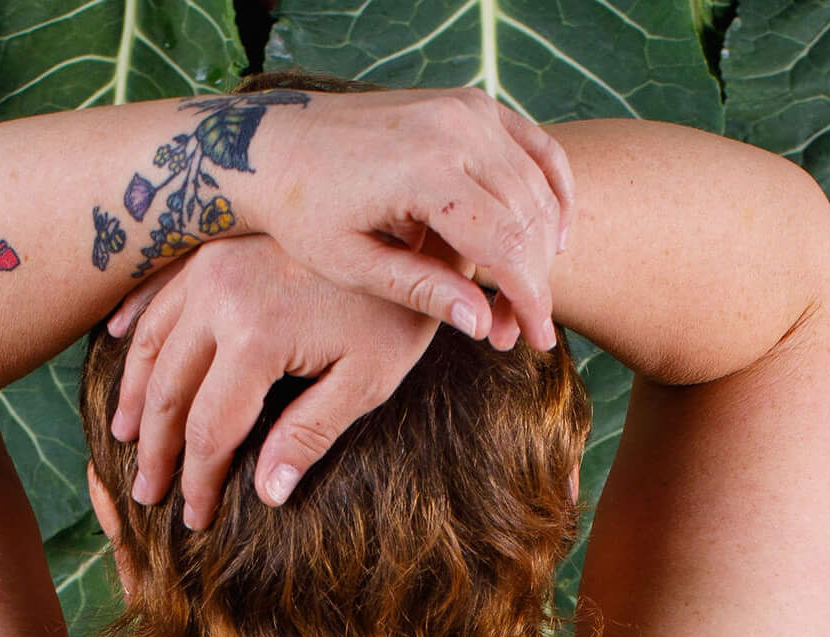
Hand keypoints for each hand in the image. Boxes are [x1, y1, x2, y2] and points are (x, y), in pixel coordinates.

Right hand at [107, 231, 453, 525]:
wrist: (411, 219)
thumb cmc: (398, 307)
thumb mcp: (368, 380)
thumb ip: (311, 435)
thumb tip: (266, 494)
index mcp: (256, 337)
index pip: (209, 429)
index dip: (199, 481)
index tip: (196, 518)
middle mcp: (220, 295)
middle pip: (168, 389)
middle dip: (156, 450)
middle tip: (147, 493)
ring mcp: (212, 263)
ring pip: (151, 339)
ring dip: (135, 393)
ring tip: (126, 437)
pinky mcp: (217, 244)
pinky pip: (159, 288)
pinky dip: (135, 321)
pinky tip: (116, 344)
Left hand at [231, 83, 573, 354]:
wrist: (277, 144)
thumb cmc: (304, 212)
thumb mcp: (352, 265)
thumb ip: (420, 290)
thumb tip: (481, 325)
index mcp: (423, 171)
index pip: (505, 244)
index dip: (529, 299)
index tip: (537, 340)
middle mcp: (453, 129)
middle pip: (527, 217)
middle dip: (535, 281)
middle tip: (524, 331)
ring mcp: (465, 109)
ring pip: (536, 185)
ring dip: (542, 246)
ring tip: (525, 298)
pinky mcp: (469, 103)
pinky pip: (535, 146)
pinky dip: (551, 190)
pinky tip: (551, 235)